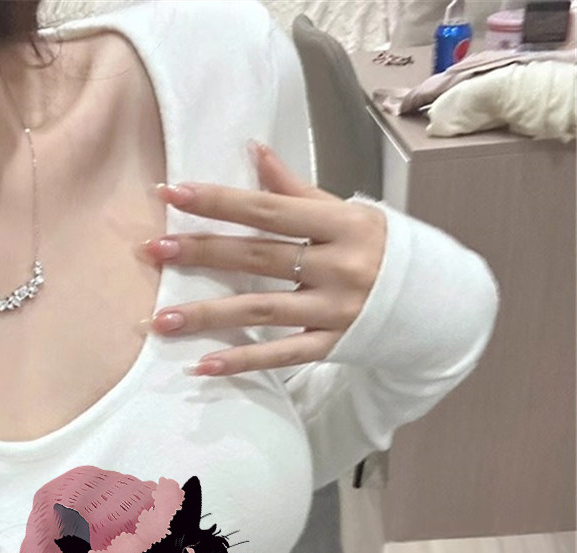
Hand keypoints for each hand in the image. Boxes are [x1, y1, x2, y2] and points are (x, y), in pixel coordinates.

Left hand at [134, 141, 386, 375]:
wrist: (436, 303)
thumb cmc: (381, 249)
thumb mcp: (348, 213)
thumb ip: (297, 190)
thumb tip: (254, 151)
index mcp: (341, 224)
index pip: (269, 209)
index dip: (219, 201)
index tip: (171, 195)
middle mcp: (338, 266)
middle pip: (258, 257)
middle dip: (201, 253)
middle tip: (152, 251)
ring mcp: (335, 310)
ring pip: (261, 310)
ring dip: (207, 315)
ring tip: (160, 320)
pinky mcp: (332, 346)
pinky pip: (281, 356)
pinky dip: (242, 361)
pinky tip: (203, 365)